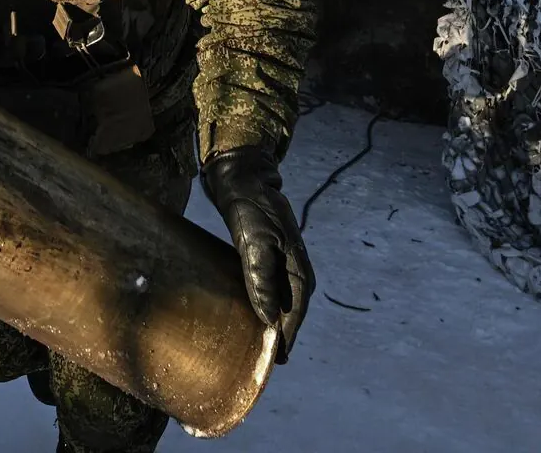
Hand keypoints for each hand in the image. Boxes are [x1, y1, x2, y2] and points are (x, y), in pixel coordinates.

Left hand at [200, 147, 313, 363]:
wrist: (244, 179)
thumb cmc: (249, 209)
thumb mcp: (253, 241)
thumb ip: (260, 278)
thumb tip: (268, 317)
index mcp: (297, 267)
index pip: (295, 312)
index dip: (287, 337)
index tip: (277, 361)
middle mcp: (297, 268)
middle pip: (293, 310)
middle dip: (284, 334)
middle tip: (269, 360)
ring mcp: (287, 262)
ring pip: (286, 302)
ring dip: (277, 322)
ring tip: (265, 344)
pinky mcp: (274, 258)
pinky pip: (276, 291)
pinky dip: (269, 306)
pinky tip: (257, 315)